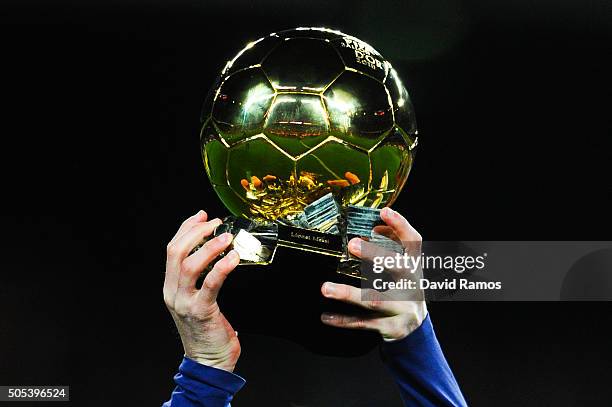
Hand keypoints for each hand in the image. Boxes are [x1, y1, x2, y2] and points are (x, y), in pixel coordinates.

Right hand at [163, 210, 240, 371]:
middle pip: (176, 252)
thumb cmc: (208, 329)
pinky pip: (210, 284)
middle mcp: (173, 292)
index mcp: (171, 286)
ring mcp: (184, 302)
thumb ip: (201, 276)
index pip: (172, 249)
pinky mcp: (201, 312)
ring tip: (227, 237)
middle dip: (196, 232)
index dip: (186, 228)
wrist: (209, 362)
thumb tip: (215, 248)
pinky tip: (233, 258)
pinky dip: (222, 267)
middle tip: (216, 223)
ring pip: (190, 265)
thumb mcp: (198, 297)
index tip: (202, 216)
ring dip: (209, 247)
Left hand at [321, 207, 427, 341]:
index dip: (401, 226)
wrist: (415, 328)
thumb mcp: (403, 267)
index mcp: (414, 266)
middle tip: (352, 244)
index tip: (384, 211)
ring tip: (325, 288)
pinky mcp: (390, 328)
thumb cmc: (403, 288)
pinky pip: (363, 323)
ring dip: (348, 294)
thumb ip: (391, 246)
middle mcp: (412, 286)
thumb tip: (373, 228)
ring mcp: (403, 309)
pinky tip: (326, 316)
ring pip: (375, 301)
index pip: (413, 242)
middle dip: (376, 256)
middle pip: (398, 270)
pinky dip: (344, 320)